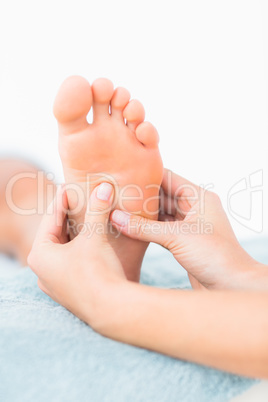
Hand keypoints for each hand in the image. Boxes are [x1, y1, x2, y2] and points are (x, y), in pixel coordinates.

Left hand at [27, 182, 126, 327]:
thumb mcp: (95, 237)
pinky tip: (91, 241)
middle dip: (68, 216)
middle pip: (56, 234)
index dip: (62, 200)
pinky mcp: (69, 290)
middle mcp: (43, 270)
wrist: (112, 309)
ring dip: (75, 233)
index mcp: (40, 255)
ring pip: (64, 249)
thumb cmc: (97, 273)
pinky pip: (71, 261)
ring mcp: (56, 283)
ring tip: (86, 216)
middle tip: (78, 199)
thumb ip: (98, 209)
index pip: (50, 219)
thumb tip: (104, 187)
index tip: (69, 185)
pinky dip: (80, 248)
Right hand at [110, 169, 265, 289]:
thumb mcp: (177, 237)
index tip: (124, 175)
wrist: (232, 286)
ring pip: (160, 214)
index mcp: (199, 197)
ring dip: (142, 214)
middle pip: (162, 195)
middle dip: (141, 196)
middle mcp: (194, 208)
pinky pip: (160, 230)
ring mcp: (188, 225)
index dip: (147, 176)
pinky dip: (146, 229)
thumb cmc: (215, 257)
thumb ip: (144, 228)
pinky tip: (130, 228)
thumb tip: (116, 217)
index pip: (168, 178)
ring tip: (119, 210)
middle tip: (117, 194)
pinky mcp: (183, 241)